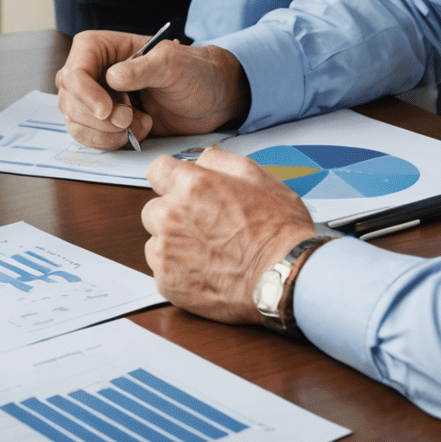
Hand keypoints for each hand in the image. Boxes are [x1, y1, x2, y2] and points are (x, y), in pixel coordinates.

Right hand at [56, 31, 248, 149]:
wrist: (210, 99)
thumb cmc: (192, 71)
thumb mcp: (171, 64)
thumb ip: (142, 69)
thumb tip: (111, 77)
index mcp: (99, 48)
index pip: (75, 72)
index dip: (85, 94)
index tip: (107, 111)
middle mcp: (91, 73)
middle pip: (69, 101)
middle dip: (98, 118)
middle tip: (129, 120)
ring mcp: (95, 99)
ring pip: (75, 122)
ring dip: (105, 133)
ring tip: (140, 125)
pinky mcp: (104, 123)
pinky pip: (89, 138)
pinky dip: (110, 142)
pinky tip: (137, 133)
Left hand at [140, 147, 316, 323]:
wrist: (288, 277)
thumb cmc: (278, 231)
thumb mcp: (258, 176)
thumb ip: (219, 160)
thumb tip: (200, 160)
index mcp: (191, 186)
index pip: (156, 171)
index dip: (171, 181)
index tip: (180, 191)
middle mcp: (172, 216)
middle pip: (153, 209)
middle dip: (173, 216)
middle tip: (204, 228)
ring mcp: (167, 251)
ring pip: (156, 242)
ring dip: (174, 246)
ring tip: (208, 253)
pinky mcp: (168, 281)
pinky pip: (162, 271)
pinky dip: (179, 273)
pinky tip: (206, 272)